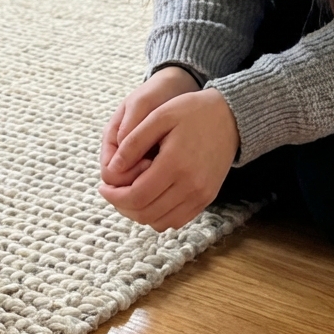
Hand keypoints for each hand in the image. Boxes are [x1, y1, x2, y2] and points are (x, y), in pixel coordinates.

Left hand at [99, 82, 239, 231]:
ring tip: (127, 193)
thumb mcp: (159, 115)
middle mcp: (191, 186)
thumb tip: (112, 170)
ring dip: (138, 213)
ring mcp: (201, 196)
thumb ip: (133, 141)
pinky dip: (158, 215)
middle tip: (111, 191)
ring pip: (160, 221)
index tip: (103, 185)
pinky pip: (177, 220)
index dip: (114, 195)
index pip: (137, 196)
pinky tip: (148, 197)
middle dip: (122, 206)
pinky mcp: (207, 198)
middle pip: (146, 213)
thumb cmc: (191, 111)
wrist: (231, 117)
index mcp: (175, 164)